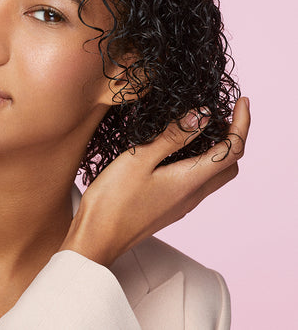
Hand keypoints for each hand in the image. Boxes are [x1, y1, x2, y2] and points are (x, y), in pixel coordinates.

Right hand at [59, 97, 249, 266]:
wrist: (96, 238)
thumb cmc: (113, 199)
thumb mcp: (140, 159)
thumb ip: (172, 137)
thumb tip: (202, 115)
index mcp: (190, 181)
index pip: (232, 150)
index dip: (242, 123)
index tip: (242, 102)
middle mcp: (192, 195)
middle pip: (229, 165)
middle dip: (232, 137)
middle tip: (220, 115)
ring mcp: (181, 203)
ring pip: (213, 174)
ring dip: (215, 150)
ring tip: (198, 127)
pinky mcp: (169, 206)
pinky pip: (196, 181)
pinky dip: (198, 161)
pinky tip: (176, 151)